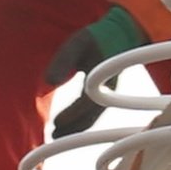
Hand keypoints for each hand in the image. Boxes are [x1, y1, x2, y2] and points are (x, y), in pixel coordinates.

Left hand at [48, 4, 149, 141]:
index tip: (54, 123)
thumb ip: (62, 61)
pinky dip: (81, 122)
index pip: (85, 103)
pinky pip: (94, 113)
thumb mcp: (76, 44)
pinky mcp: (107, 95)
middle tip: (51, 136)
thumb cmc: (96, 37)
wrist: (122, 33)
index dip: (71, 116)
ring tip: (57, 134)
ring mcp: (109, 94)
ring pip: (93, 118)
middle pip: (90, 117)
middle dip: (71, 129)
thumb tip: (49, 81)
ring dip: (76, 129)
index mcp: (101, 78)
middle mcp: (108, 90)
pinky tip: (69, 125)